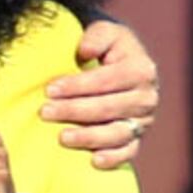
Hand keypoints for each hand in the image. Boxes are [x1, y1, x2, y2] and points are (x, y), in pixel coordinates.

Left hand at [46, 19, 160, 170]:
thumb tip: (85, 50)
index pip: (106, 80)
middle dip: (75, 111)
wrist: (122, 64)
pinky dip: (112, 159)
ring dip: (89, 137)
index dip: (77, 85)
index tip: (49, 89)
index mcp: (141, 69)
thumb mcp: (106, 32)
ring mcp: (143, 121)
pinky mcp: (137, 138)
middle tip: (45, 112)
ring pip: (117, 133)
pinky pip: (128, 152)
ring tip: (62, 137)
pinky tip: (93, 160)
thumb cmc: (108, 48)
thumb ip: (97, 35)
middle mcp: (147, 97)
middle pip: (109, 108)